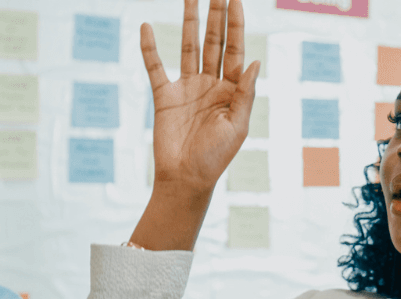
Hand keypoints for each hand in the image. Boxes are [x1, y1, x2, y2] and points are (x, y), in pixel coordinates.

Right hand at [141, 0, 258, 195]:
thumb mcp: (238, 126)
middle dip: (217, 15)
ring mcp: (187, 88)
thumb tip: (254, 62)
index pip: (235, 50)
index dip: (237, 25)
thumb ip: (245, 93)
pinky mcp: (164, 96)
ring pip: (189, 47)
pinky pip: (155, 67)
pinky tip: (147, 27)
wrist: (187, 178)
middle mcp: (211, 84)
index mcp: (232, 91)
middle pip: (215, 42)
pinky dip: (150, 48)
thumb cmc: (217, 157)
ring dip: (190, 22)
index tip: (236, 0)